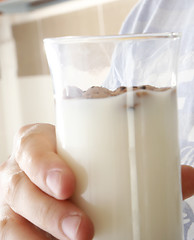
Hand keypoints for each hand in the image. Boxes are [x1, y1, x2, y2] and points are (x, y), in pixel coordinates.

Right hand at [0, 123, 193, 239]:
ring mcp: (14, 198)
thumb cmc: (76, 161)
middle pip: (19, 187)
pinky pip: (13, 237)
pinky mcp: (13, 220)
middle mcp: (19, 170)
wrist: (53, 172)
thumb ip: (137, 165)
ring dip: (38, 236)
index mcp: (36, 145)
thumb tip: (188, 176)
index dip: (43, 165)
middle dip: (47, 210)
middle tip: (83, 230)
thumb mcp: (96, 156)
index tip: (69, 185)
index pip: (30, 147)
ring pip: (11, 219)